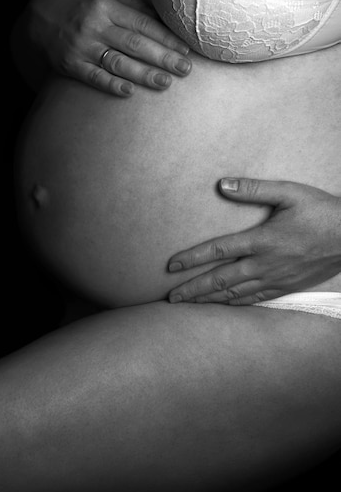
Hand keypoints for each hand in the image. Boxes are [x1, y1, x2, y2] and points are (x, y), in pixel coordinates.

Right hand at [27, 0, 191, 96]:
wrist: (38, 19)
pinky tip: (129, 92)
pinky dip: (111, 84)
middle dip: (162, 58)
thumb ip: (131, 5)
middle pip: (135, 44)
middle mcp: (94, 25)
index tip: (185, 49)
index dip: (166, 38)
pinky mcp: (70, 65)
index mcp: (106, 4)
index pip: (142, 23)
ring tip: (165, 83)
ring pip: (117, 62)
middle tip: (185, 69)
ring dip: (143, 74)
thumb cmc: (79, 4)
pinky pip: (93, 77)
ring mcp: (81, 47)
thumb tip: (163, 19)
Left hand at [167, 178, 340, 304]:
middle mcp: (264, 264)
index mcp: (261, 240)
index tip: (172, 266)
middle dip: (193, 290)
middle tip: (171, 297)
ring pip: (235, 294)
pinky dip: (234, 304)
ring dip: (209, 300)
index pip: (218, 250)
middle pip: (220, 280)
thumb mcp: (289, 192)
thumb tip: (223, 185)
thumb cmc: (320, 212)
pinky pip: (254, 299)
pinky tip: (223, 306)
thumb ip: (254, 189)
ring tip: (188, 306)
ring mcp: (275, 279)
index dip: (192, 258)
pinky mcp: (285, 287)